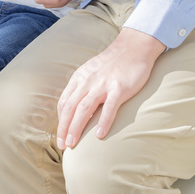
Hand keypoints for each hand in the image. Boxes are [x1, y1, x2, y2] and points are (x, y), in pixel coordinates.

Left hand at [57, 28, 165, 148]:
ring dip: (76, 128)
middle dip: (64, 128)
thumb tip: (74, 107)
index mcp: (79, 78)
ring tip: (73, 144)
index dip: (60, 121)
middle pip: (71, 108)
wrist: (133, 47)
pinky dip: (103, 122)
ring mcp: (103, 84)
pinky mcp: (119, 88)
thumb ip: (82, 87)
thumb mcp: (91, 72)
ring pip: (84, 109)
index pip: (64, 102)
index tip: (61, 136)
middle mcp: (87, 81)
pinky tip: (99, 136)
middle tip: (63, 146)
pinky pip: (109, 107)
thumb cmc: (112, 63)